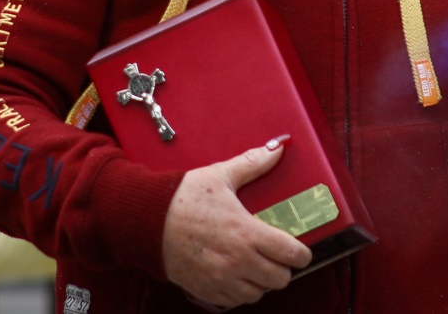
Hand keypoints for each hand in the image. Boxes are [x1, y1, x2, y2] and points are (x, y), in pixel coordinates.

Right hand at [163, 138, 312, 307]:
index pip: (289, 254)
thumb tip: (277, 148)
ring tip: (257, 265)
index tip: (301, 251)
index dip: (302, 255)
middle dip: (283, 268)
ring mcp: (221, 279)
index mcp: (246, 232)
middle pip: (279, 279)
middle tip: (277, 256)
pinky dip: (241, 291)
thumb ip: (252, 164)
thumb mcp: (220, 175)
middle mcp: (237, 261)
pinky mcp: (205, 290)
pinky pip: (235, 301)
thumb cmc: (183, 198)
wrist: (146, 221)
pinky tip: (237, 274)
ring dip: (262, 281)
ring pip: (258, 293)